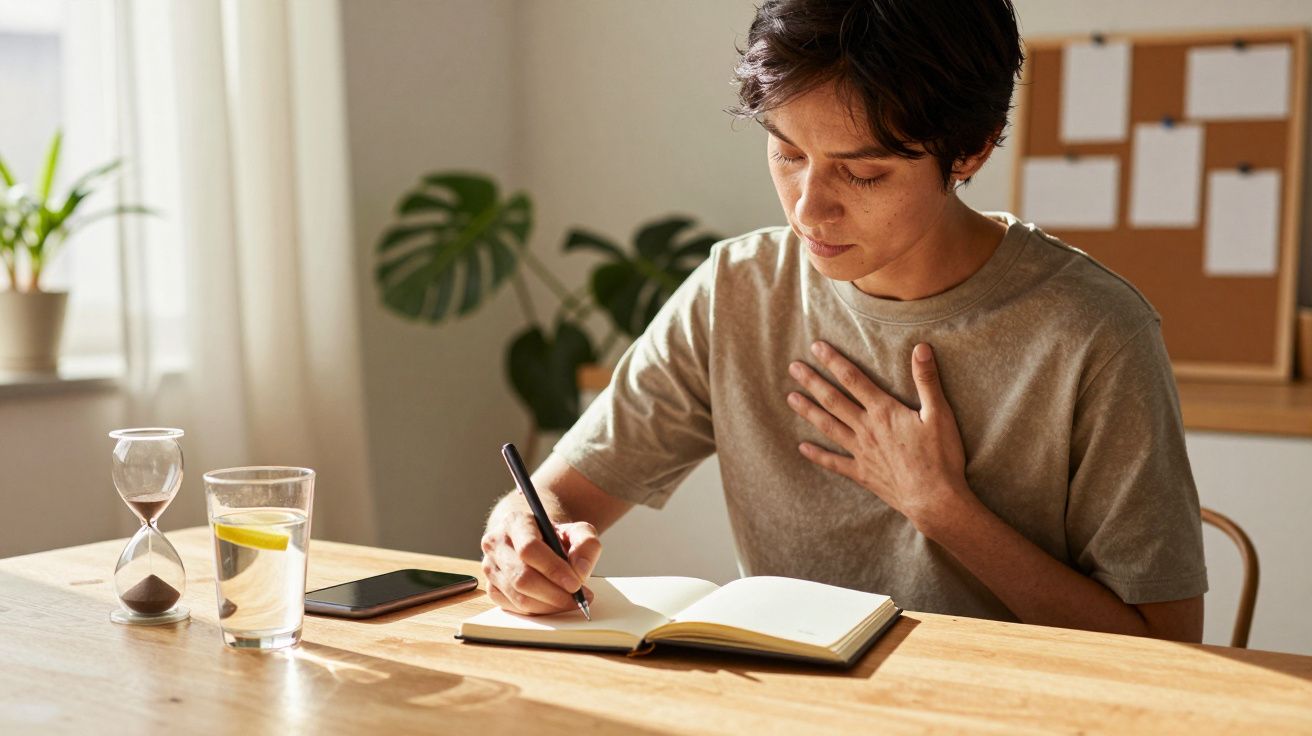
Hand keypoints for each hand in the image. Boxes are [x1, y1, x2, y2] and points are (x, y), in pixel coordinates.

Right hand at [480, 510, 598, 614]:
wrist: (535, 541)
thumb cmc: (555, 537)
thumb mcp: (577, 531)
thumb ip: (586, 545)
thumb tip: (580, 571)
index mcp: (515, 522)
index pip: (529, 549)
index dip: (553, 569)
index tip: (576, 584)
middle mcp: (496, 543)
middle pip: (522, 577)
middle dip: (554, 594)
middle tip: (579, 598)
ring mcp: (490, 567)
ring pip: (518, 597)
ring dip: (549, 605)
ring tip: (571, 601)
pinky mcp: (491, 587)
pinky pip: (515, 608)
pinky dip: (538, 610)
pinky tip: (554, 603)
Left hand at [786, 340, 972, 533]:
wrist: (934, 500)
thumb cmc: (940, 457)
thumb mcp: (939, 414)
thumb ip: (927, 379)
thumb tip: (921, 347)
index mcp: (884, 411)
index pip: (853, 379)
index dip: (833, 361)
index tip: (816, 347)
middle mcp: (866, 429)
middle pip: (833, 400)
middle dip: (812, 382)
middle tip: (793, 367)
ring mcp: (861, 452)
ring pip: (828, 426)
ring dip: (808, 411)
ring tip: (790, 398)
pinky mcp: (862, 473)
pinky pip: (834, 462)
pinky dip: (817, 455)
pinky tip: (802, 447)